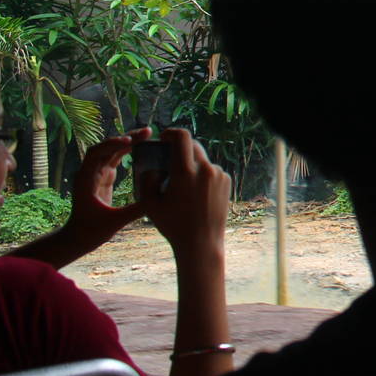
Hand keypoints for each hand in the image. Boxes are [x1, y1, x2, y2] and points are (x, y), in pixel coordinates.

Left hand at [63, 130, 148, 251]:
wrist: (78, 238)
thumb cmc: (92, 231)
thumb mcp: (116, 221)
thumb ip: (136, 209)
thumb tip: (159, 197)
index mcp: (86, 179)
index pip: (96, 153)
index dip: (112, 144)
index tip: (130, 141)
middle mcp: (89, 173)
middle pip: (106, 147)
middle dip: (126, 137)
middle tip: (147, 131)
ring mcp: (96, 174)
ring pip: (111, 151)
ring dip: (128, 141)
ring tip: (147, 134)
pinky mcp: (103, 178)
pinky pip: (115, 158)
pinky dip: (127, 151)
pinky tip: (141, 147)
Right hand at [138, 128, 230, 261]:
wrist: (201, 242)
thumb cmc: (172, 224)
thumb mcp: (150, 203)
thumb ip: (148, 178)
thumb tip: (154, 165)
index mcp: (185, 171)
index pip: (182, 137)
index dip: (172, 133)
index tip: (164, 138)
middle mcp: (205, 169)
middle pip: (193, 146)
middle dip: (180, 149)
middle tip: (169, 160)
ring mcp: (219, 175)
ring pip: (202, 160)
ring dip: (191, 164)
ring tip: (181, 184)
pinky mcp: (227, 181)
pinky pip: (211, 171)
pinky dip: (202, 175)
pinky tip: (195, 192)